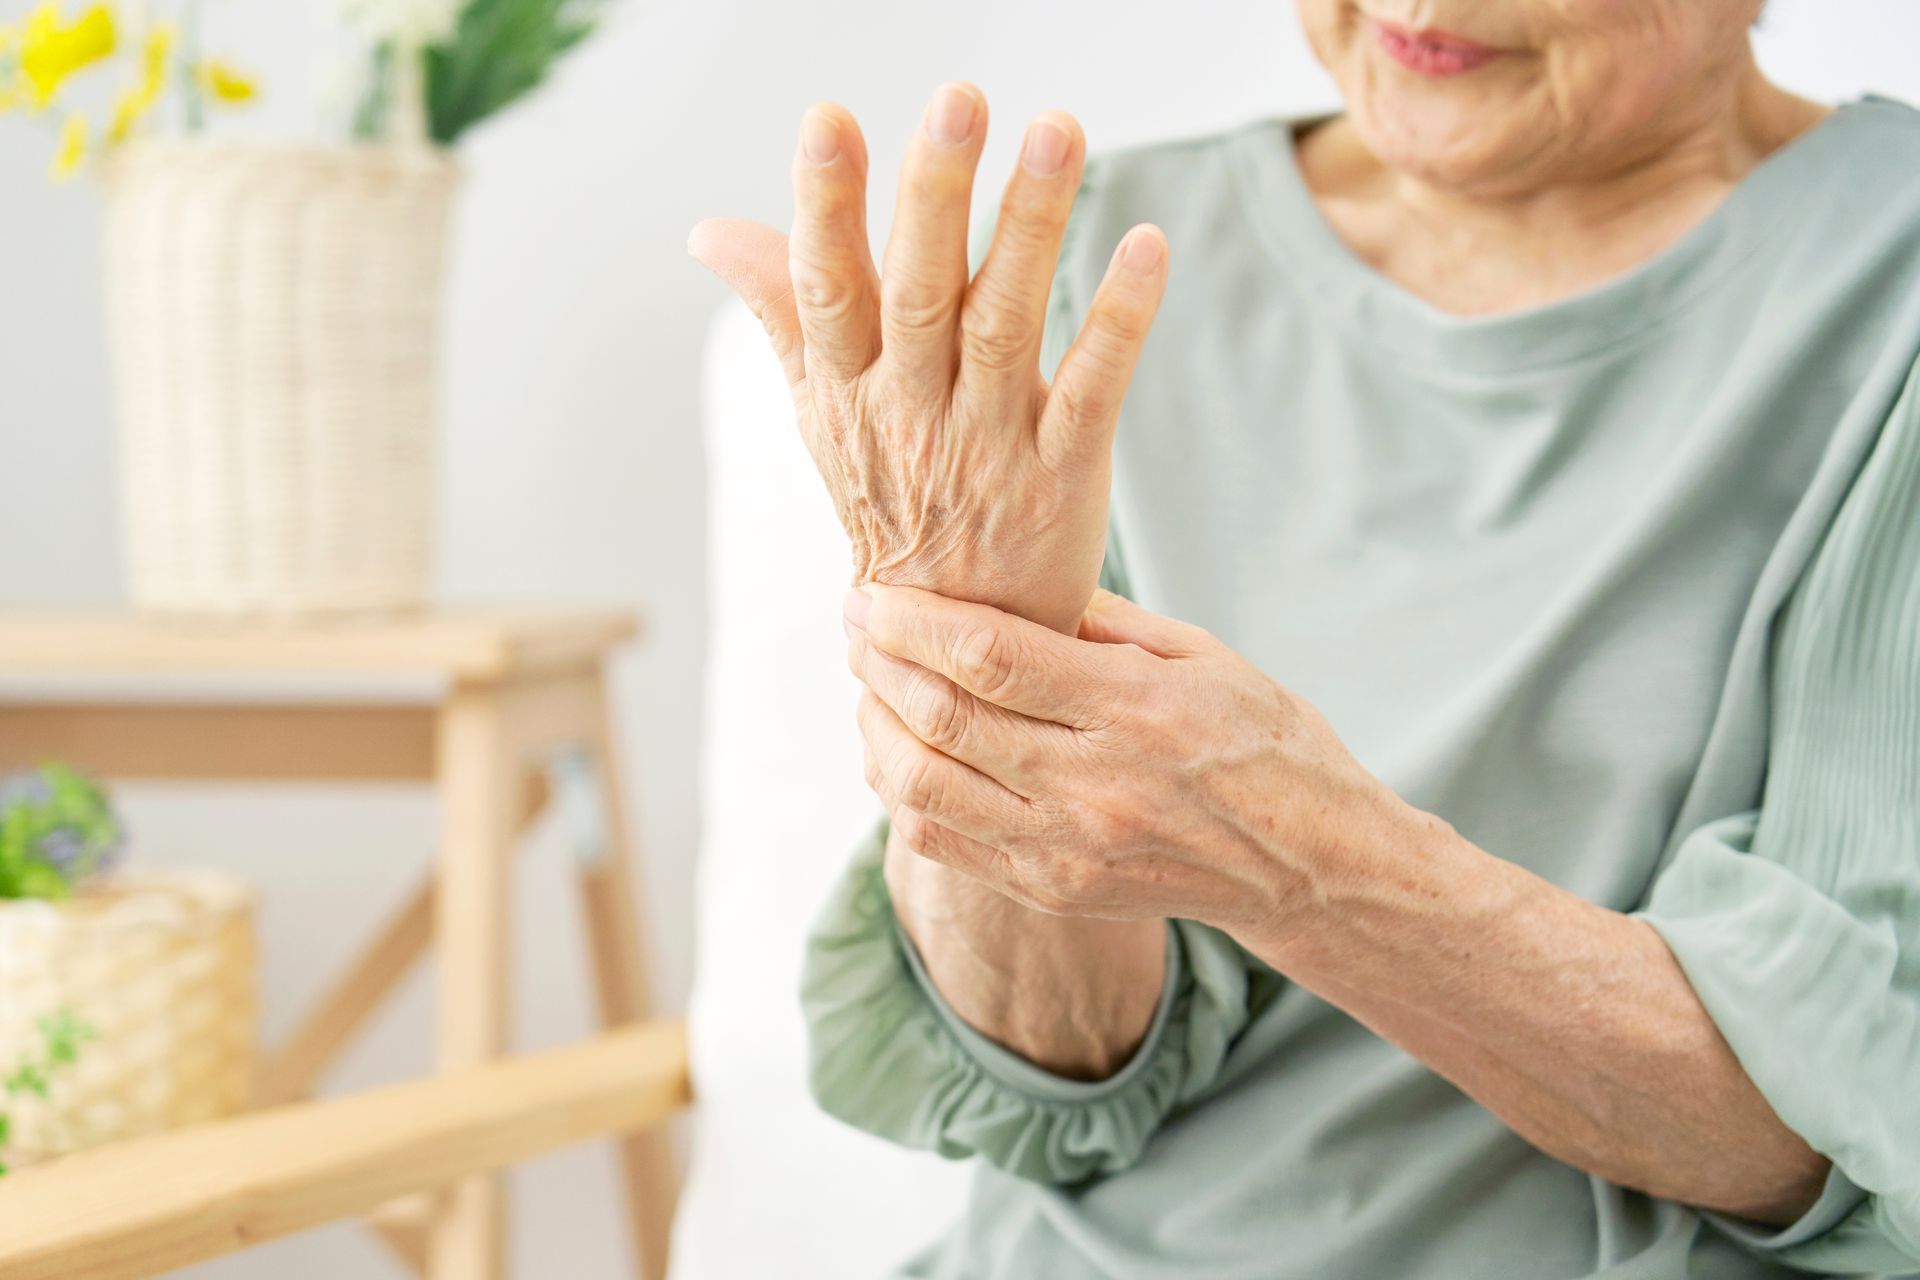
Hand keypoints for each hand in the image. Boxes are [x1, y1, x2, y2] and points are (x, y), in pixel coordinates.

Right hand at [688, 84, 1169, 633]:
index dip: (826, 205)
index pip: (827, 287)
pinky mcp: (1061, 472)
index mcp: (848, 390)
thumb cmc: (889, 502)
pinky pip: (1091, 390)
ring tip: (1056, 131)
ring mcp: (989, 445)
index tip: (827, 119)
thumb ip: (782, 310)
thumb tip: (710, 230)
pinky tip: (1145, 245)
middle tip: (958, 101)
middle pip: (918, 294)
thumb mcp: (820, 414)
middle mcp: (911, 412)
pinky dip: (1119, 320)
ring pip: (1005, 325)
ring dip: (1030, 227)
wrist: (947, 641)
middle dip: (934, 196)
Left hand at [844, 582, 1426, 931]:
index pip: (990, 658)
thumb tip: (1005, 581)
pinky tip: (898, 750)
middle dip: (878, 662)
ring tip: (869, 685)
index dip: (913, 621)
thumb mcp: (1202, 655)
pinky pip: (942, 843)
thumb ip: (1101, 621)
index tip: (872, 594)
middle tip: (856, 624)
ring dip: (876, 728)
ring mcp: (1067, 850)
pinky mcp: (1051, 892)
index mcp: (1135, 710)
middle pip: (943, 719)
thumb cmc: (1263, 741)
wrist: (1309, 865)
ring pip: (923, 790)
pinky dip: (900, 792)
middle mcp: (1094, 787)